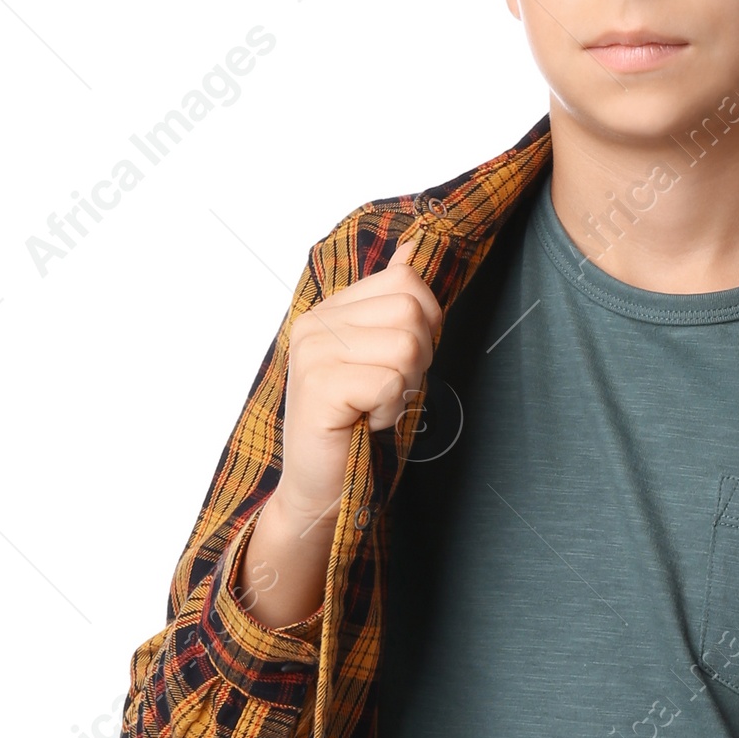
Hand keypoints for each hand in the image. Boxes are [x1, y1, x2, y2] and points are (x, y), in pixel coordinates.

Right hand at [237, 237, 440, 627]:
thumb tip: (412, 247)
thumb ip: (392, 305)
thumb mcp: (381, 359)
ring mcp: (312, 353)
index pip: (407, 282)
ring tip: (375, 409)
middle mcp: (314, 324)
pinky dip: (391, 410)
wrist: (321, 490)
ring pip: (407, 346)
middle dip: (419, 359)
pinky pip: (390, 381)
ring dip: (405, 389)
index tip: (402, 365)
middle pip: (412, 310)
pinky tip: (366, 423)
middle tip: (388, 392)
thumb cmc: (356, 429)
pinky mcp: (319, 386)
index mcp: (329, 311)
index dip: (426, 326)